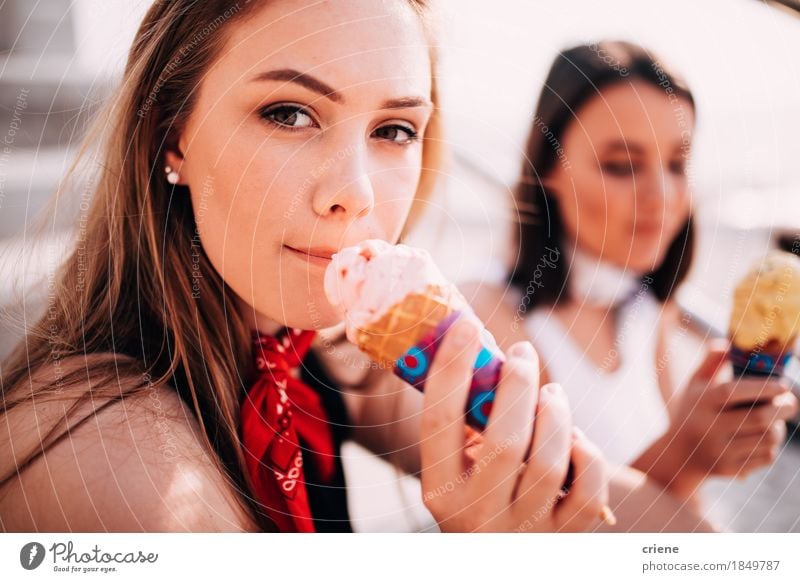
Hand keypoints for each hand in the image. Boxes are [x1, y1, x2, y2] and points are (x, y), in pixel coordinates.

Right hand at [419, 316, 609, 531]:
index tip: (467, 326)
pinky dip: (588, 454)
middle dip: (518, 384)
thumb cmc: (479, 494)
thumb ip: (466, 423)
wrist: (496, 560)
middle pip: (504, 440)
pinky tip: (576, 439)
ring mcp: (521, 529)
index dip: (452, 368)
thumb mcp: (457, 468)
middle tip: (523, 353)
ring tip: (552, 393)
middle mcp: (475, 514)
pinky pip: (587, 490)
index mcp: (440, 489)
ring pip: (549, 462)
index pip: (439, 421)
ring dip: (556, 414)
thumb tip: (484, 349)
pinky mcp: (562, 538)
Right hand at [668, 343, 797, 480]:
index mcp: (700, 402)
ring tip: (776, 421)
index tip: (784, 385)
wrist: (679, 455)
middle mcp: (707, 427)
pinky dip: (772, 446)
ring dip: (779, 428)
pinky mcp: (728, 469)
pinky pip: (765, 457)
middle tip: (791, 403)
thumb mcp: (695, 385)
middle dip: (783, 409)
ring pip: (766, 439)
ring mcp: (718, 451)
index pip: (733, 392)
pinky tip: (765, 439)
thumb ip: (711, 361)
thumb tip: (728, 343)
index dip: (762, 387)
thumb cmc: (693, 411)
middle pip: (758, 418)